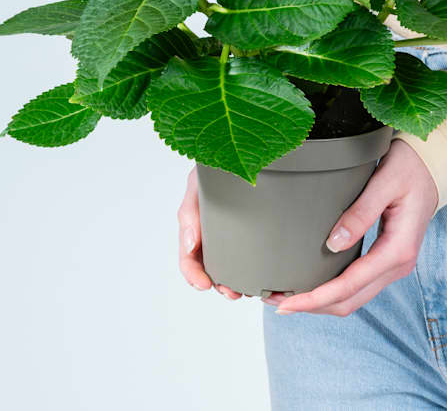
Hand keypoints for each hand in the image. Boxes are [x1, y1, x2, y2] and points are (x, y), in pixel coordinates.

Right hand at [177, 166, 244, 299]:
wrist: (247, 153)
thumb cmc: (217, 168)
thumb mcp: (198, 184)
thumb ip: (190, 210)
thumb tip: (190, 243)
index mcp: (196, 224)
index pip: (188, 256)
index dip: (192, 273)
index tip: (203, 284)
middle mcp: (212, 232)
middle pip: (210, 267)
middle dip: (218, 284)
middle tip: (231, 293)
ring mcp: (231, 233)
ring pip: (229, 266)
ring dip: (234, 282)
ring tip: (245, 290)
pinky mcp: (251, 231)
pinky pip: (249, 255)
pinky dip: (250, 269)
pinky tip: (258, 275)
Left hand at [263, 139, 437, 316]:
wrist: (432, 166)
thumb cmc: (410, 168)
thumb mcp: (385, 182)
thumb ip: (361, 212)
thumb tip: (333, 244)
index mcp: (398, 250)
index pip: (350, 285)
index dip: (316, 298)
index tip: (287, 302)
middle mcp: (397, 264)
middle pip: (350, 301)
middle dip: (312, 305)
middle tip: (276, 301)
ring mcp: (392, 264)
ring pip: (353, 298)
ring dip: (321, 301)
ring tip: (287, 295)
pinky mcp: (385, 259)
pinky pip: (357, 285)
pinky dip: (333, 290)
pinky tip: (313, 283)